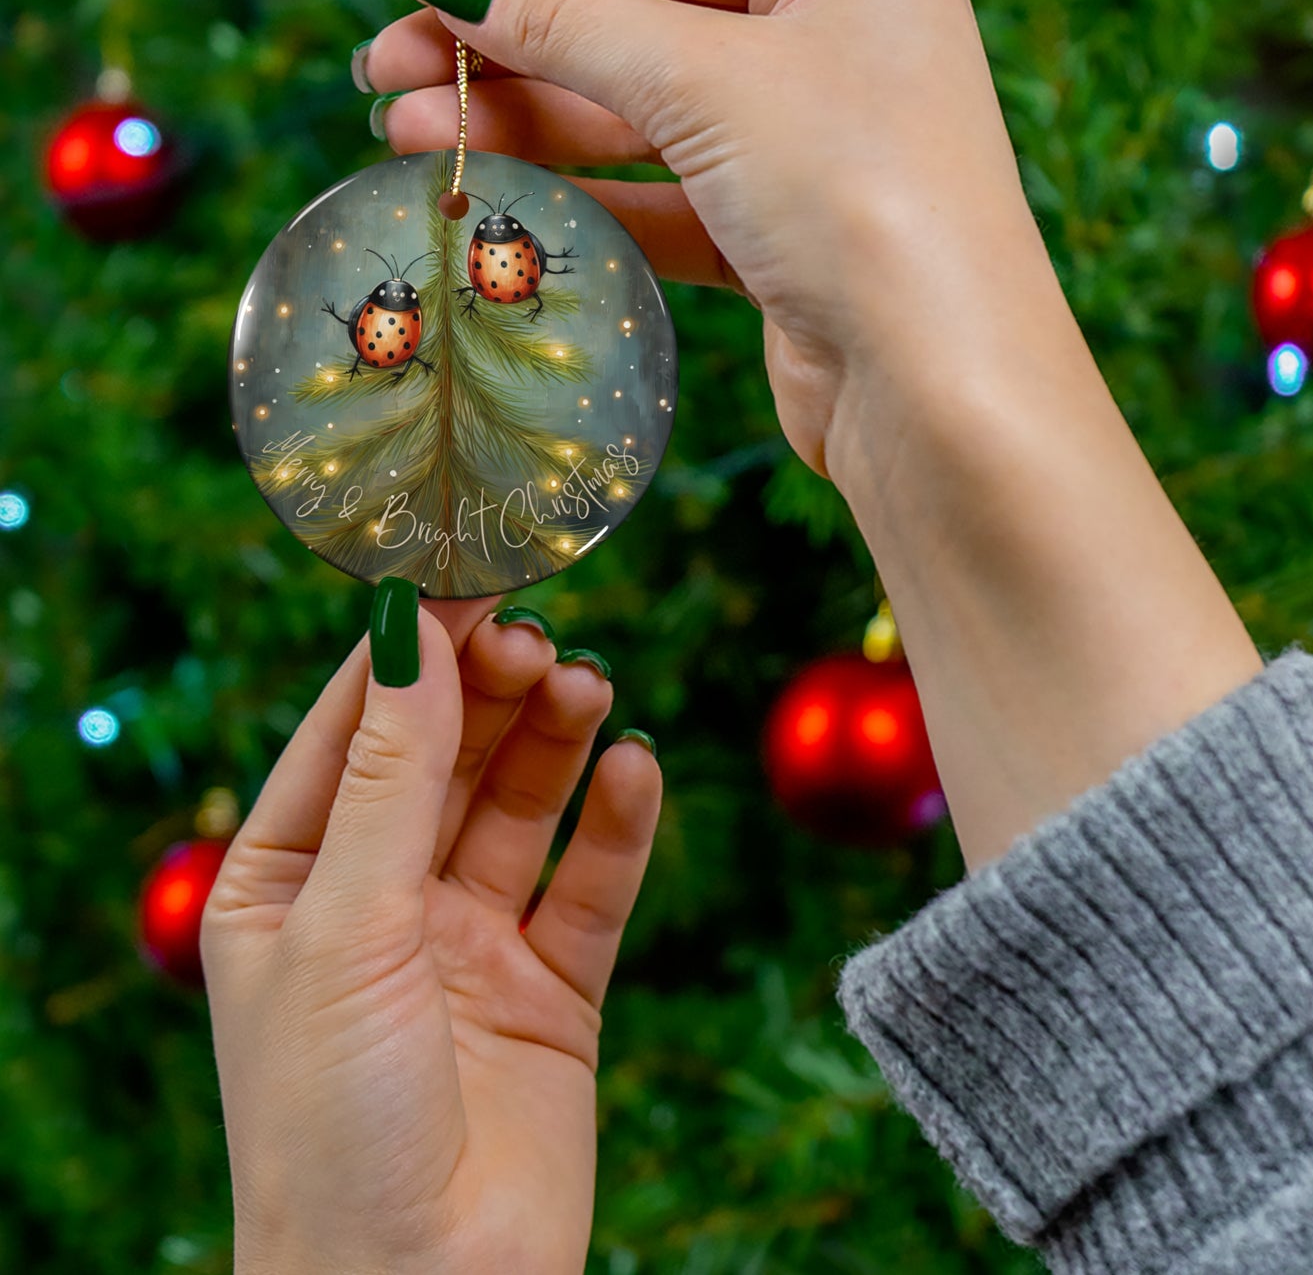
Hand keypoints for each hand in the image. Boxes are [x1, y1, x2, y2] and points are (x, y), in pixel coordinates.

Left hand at [202, 593, 661, 1274]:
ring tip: (589, 687)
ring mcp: (469, 944)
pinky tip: (636, 770)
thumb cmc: (332, 1123)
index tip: (466, 576)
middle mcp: (380, 903)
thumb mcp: (346, 925)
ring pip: (521, 808)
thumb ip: (391, 777)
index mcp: (289, 883)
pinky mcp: (552, 989)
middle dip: (490, 693)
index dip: (409, 653)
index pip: (352, 732)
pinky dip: (618, 825)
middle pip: (446, 758)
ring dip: (555, 742)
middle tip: (540, 637)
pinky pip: (591, 886)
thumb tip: (410, 632)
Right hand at [361, 0, 1060, 489]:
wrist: (939, 391)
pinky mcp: (783, 238)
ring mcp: (809, 144)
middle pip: (638, 25)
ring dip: (526, 126)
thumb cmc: (859, 197)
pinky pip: (663, 200)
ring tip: (405, 135)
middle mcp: (834, 40)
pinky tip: (492, 194)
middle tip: (385, 71)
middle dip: (509, 49)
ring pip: (641, 119)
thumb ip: (572, 24)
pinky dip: (583, 198)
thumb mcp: (707, 82)